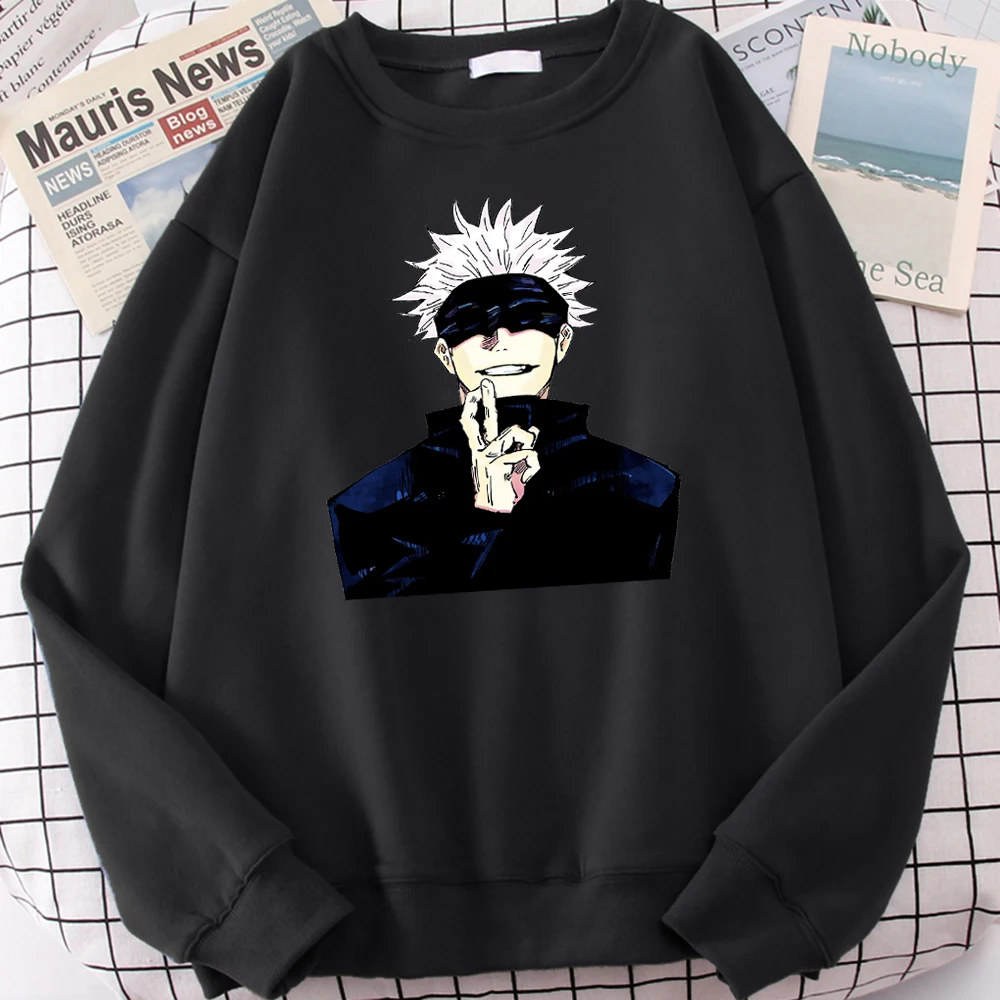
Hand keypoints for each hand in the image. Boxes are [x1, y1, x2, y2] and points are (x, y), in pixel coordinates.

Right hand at [460, 377, 539, 512]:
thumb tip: (535, 429)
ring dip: (528, 443)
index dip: (472, 407)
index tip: (474, 390)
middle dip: (484, 399)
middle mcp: (479, 453)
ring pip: (516, 432)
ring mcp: (486, 458)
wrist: (495, 515)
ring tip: (526, 463)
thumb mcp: (512, 467)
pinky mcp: (497, 464)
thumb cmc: (503, 493)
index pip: (471, 426)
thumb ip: (521, 448)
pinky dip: (533, 466)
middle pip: (480, 421)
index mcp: (480, 452)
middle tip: (485, 381)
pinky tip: (525, 479)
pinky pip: (527, 453)